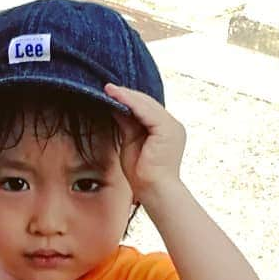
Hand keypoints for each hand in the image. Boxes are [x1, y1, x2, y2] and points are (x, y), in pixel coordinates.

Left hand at [104, 84, 186, 201]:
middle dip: (126, 95)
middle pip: (147, 104)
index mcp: (165, 129)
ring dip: (126, 96)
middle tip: (107, 88)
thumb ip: (127, 125)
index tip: (111, 94)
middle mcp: (171, 125)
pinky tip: (118, 98)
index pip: (146, 109)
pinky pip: (147, 111)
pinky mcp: (167, 128)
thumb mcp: (131, 143)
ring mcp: (171, 126)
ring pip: (147, 105)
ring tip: (109, 90)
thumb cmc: (142, 175)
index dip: (128, 100)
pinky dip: (131, 103)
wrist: (153, 191)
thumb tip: (117, 108)